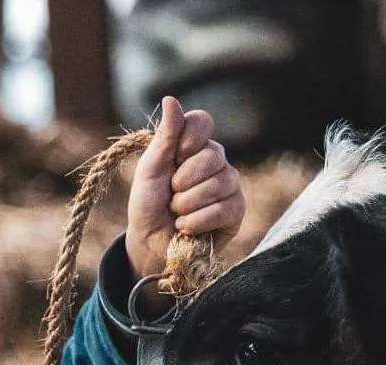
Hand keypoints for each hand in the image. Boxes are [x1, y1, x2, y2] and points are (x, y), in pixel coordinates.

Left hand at [126, 95, 246, 280]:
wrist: (151, 244)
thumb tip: (171, 98)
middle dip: (183, 181)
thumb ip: (165, 137)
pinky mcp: (236, 212)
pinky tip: (186, 228)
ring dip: (188, 204)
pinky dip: (199, 220)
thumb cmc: (148, 205)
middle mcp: (216, 162)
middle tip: (171, 196)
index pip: (202, 122)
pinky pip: (226, 208)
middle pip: (212, 156)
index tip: (174, 158)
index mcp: (193, 146)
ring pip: (221, 182)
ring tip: (176, 214)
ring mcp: (229, 186)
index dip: (187, 140)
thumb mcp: (150, 169)